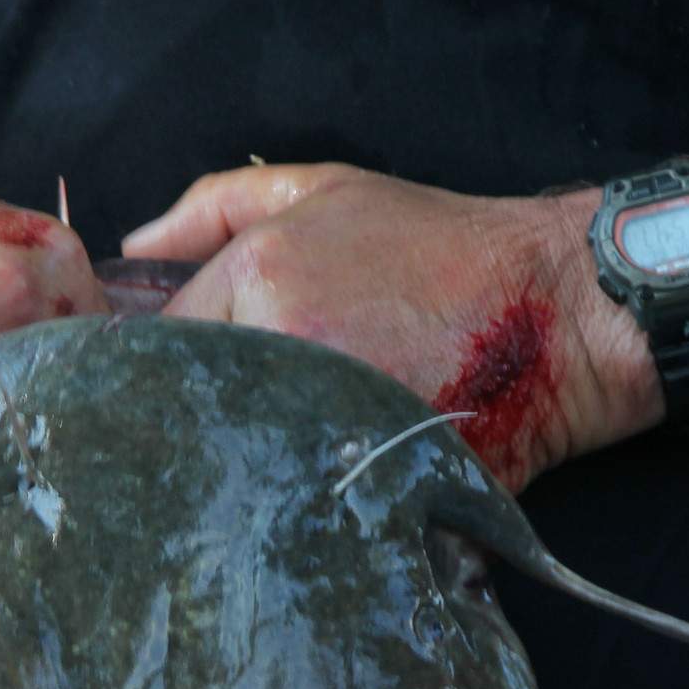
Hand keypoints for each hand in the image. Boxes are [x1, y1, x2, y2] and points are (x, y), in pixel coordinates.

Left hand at [123, 162, 653, 489]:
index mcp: (262, 280)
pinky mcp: (369, 478)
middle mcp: (283, 353)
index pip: (158, 343)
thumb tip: (130, 244)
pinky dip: (293, 491)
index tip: (187, 366)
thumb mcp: (324, 191)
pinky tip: (314, 473)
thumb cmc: (440, 246)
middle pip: (189, 409)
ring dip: (241, 455)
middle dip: (195, 413)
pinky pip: (294, 498)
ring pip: (234, 460)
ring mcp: (326, 424)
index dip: (163, 358)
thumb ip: (213, 206)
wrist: (559, 311)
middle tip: (224, 411)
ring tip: (276, 439)